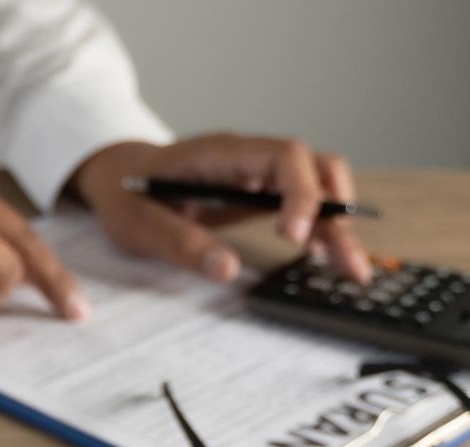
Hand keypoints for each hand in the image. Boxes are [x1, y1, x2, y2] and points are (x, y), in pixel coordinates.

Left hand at [72, 134, 372, 283]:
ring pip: (318, 188)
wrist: (118, 178)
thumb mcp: (137, 223)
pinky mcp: (259, 194)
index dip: (301, 192)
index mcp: (222, 153)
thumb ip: (178, 242)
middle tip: (346, 264)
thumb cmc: (127, 196)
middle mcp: (250, 157)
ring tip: (350, 270)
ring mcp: (258, 174)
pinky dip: (319, 229)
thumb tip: (226, 269)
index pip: (284, 156)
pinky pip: (302, 205)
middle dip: (336, 215)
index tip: (294, 236)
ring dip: (337, 226)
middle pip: (316, 169)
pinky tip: (325, 257)